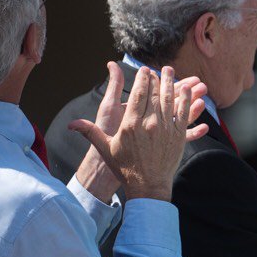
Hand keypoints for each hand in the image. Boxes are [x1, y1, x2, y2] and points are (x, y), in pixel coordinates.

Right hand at [70, 66, 208, 200]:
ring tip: (171, 72)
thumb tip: (71, 124)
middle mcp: (149, 124)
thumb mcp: (106, 149)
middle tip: (158, 69)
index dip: (142, 79)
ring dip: (171, 83)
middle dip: (157, 78)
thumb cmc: (126, 168)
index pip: (138, 94)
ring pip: (169, 100)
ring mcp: (165, 130)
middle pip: (155, 93)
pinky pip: (183, 113)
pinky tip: (185, 89)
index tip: (144, 71)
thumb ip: (90, 132)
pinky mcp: (178, 136)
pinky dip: (185, 99)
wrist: (148, 186)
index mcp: (131, 124)